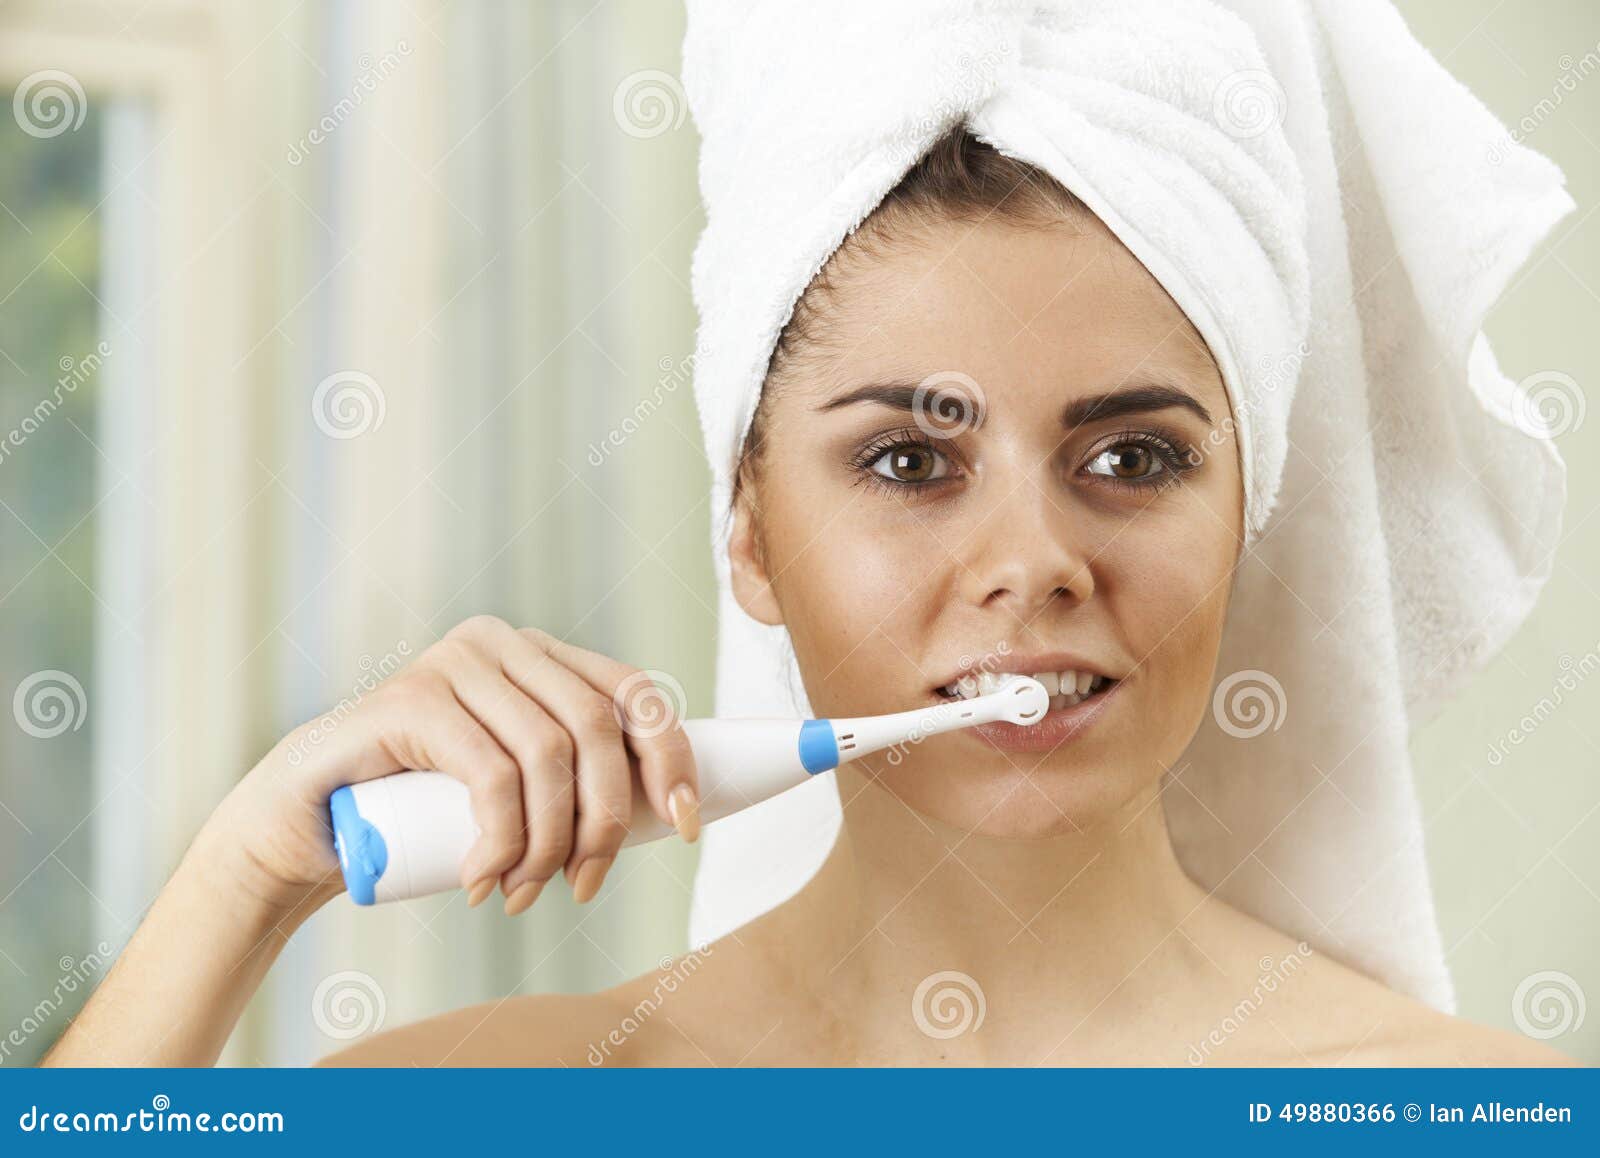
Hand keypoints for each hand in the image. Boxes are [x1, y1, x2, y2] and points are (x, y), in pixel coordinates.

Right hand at [201, 615, 699, 916]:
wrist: (312, 823)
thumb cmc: (426, 813)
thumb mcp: (519, 794)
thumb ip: (579, 785)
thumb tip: (673, 815)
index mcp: (541, 657)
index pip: (633, 693)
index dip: (671, 756)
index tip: (687, 826)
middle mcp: (503, 644)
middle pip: (597, 726)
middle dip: (607, 819)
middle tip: (584, 885)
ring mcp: (454, 662)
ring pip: (549, 753)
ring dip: (551, 842)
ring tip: (524, 893)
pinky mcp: (410, 698)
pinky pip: (491, 775)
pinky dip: (501, 840)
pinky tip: (484, 879)